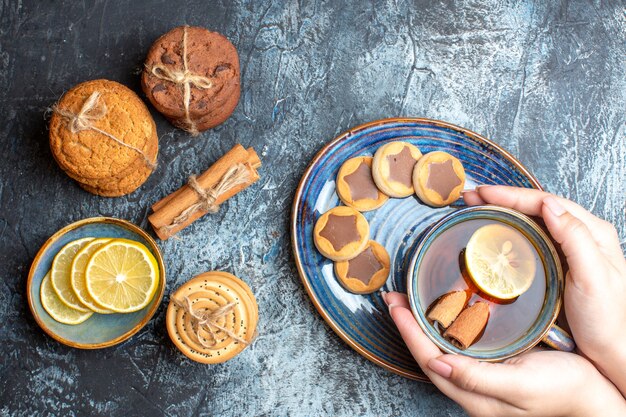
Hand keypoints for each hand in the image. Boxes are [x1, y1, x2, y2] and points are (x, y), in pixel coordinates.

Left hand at [386, 292, 625, 416]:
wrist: (594, 396)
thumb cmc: (564, 390)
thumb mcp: (521, 385)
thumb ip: (478, 378)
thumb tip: (436, 364)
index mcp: (474, 395)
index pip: (428, 359)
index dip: (409, 332)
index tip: (395, 306)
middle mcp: (471, 388)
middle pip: (427, 354)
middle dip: (407, 326)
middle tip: (394, 298)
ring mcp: (480, 377)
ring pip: (439, 350)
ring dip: (421, 325)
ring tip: (407, 303)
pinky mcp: (491, 366)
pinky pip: (456, 347)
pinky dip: (442, 327)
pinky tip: (440, 314)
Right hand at [463, 186, 625, 394]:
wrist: (613, 353)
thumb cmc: (606, 320)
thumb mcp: (593, 278)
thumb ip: (574, 238)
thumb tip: (548, 204)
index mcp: (593, 232)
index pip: (545, 202)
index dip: (511, 195)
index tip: (483, 193)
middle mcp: (583, 235)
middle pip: (537, 205)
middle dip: (502, 198)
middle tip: (472, 196)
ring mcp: (571, 249)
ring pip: (533, 219)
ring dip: (504, 210)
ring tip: (478, 208)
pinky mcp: (560, 263)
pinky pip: (532, 236)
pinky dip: (511, 228)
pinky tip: (496, 232)